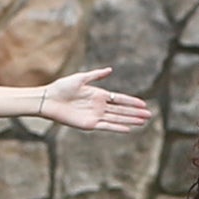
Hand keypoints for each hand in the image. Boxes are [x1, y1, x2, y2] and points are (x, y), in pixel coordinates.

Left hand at [33, 69, 154, 132]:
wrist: (49, 99)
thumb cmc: (62, 87)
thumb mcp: (80, 78)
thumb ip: (96, 75)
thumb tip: (110, 70)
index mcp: (99, 95)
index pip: (120, 99)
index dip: (132, 102)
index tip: (144, 103)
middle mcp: (99, 106)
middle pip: (121, 110)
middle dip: (135, 113)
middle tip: (149, 115)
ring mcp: (95, 116)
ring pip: (117, 118)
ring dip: (130, 120)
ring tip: (143, 122)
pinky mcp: (89, 124)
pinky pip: (107, 126)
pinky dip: (117, 127)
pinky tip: (128, 129)